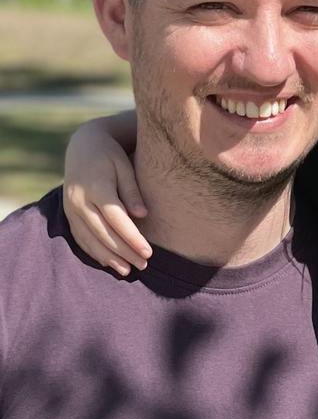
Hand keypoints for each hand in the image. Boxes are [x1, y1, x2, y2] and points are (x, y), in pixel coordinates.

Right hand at [63, 120, 151, 275]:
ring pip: (90, 239)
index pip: (116, 218)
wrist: (82, 147)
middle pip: (103, 233)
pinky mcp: (68, 215)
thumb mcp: (124, 166)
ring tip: (129, 270)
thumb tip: (143, 215)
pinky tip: (110, 263)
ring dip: (109, 258)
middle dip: (124, 252)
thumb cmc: (111, 156)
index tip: (148, 253)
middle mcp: (79, 200)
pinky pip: (81, 238)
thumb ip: (132, 191)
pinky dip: (95, 252)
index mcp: (96, 186)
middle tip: (144, 265)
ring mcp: (71, 209)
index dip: (132, 238)